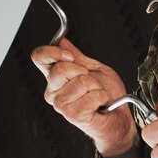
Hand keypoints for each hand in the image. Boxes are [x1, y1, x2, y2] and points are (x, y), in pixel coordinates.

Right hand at [31, 38, 137, 157]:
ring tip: (97, 93)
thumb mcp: (93, 68)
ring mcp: (61, 104)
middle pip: (61, 69)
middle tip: (91, 82)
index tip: (70, 56)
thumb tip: (61, 40)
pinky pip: (91, 96)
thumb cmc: (106, 94)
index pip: (39, 57)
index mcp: (54, 77)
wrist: (117, 116)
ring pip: (81, 81)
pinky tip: (101, 102)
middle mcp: (53, 91)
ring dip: (96, 86)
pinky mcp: (73, 115)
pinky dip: (102, 96)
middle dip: (84, 71)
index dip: (53, 52)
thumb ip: (77, 56)